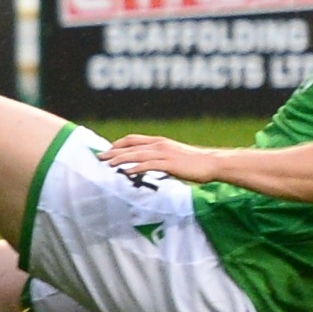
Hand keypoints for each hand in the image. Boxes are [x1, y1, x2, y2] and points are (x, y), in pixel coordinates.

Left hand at [99, 134, 226, 183]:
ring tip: (107, 164)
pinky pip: (149, 165)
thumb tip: (148, 166)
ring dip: (121, 159)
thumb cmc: (194, 163)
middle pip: (131, 146)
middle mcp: (159, 145)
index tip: (107, 150)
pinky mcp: (170, 164)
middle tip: (99, 157)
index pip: (133, 139)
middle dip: (114, 152)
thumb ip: (160, 158)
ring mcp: (164, 154)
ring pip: (137, 154)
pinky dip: (136, 168)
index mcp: (159, 142)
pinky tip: (126, 172)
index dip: (118, 144)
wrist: (213, 163)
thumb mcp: (174, 156)